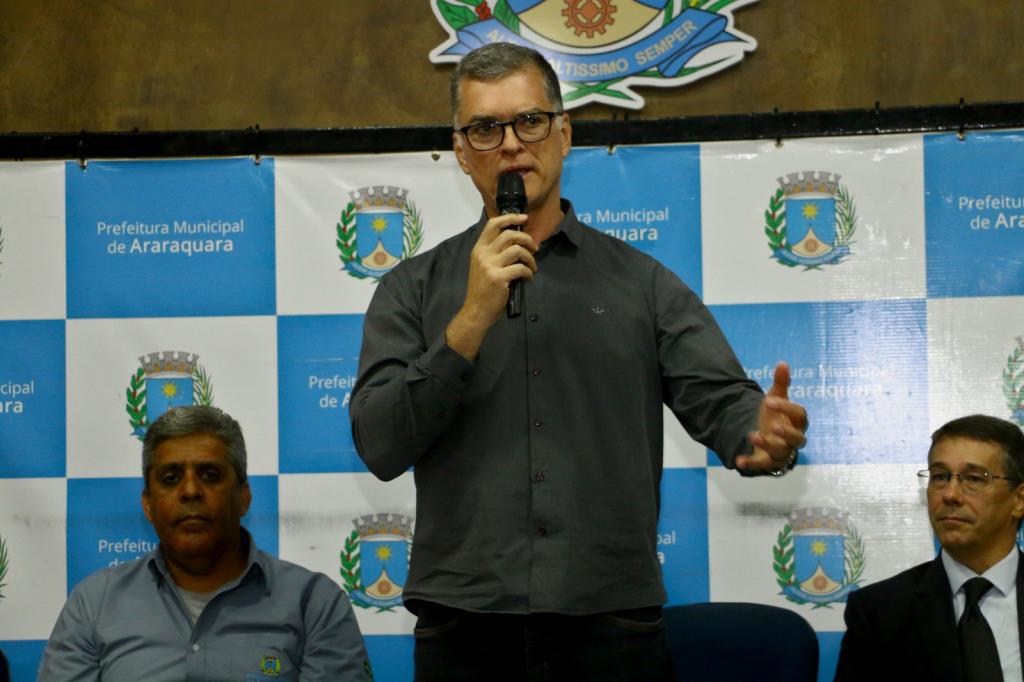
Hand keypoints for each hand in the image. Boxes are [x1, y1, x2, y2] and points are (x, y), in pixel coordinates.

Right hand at [445, 213, 536, 359]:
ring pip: (517, 250)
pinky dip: (529, 272)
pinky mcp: (499, 278)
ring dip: (530, 257)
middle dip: (527, 239)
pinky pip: (521, 268)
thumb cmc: (482, 290)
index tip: (524, 218)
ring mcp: (490, 266)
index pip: (493, 225)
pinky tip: (528, 278)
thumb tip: (518, 243)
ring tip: (532, 266)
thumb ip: (495, 254)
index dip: (510, 218)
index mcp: (478, 249)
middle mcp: (483, 254)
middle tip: (534, 248)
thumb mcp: (483, 267)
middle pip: (509, 235)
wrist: (476, 312)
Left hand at [735, 361, 808, 472]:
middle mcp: (793, 439)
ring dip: (767, 445)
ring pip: (781, 452)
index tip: (769, 401)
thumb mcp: (776, 398)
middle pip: (798, 438)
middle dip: (786, 433)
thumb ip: (781, 383)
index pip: (799, 415)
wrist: (767, 435)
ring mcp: (782, 452)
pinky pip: (762, 465)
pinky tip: (739, 461)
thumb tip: (782, 363)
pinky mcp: (769, 462)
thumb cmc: (776, 415)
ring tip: (753, 435)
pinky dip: (751, 464)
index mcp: (797, 421)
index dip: (787, 408)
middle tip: (773, 426)